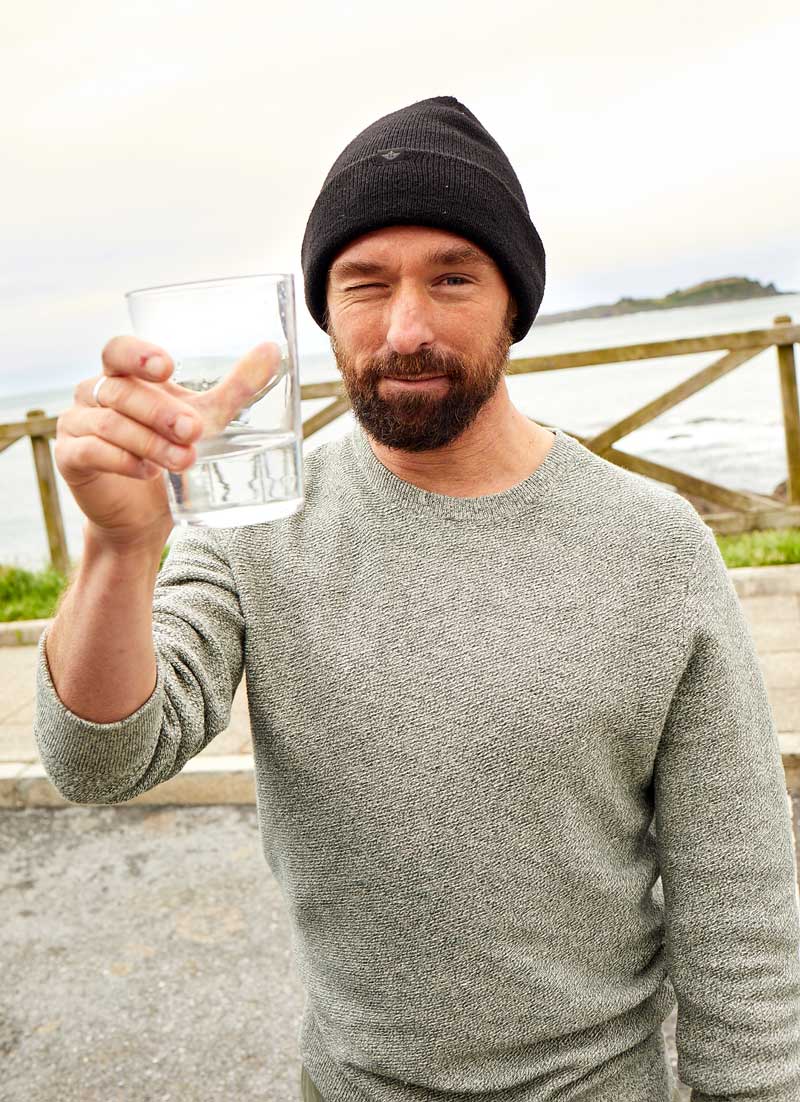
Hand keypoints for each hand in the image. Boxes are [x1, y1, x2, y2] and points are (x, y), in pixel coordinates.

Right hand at [55, 336, 280, 550]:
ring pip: (109, 423)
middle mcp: (93, 394)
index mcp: (122, 376)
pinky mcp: (70, 457)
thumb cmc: (172, 454)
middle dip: (160, 412)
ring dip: (149, 441)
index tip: (167, 368)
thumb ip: (237, 387)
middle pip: (121, 391)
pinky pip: (91, 451)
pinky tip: (146, 471)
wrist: (145, 514)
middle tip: (194, 432)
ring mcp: (77, 424)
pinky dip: (121, 460)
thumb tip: (272, 350)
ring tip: (183, 460)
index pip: (118, 350)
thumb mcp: (208, 420)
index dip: (138, 355)